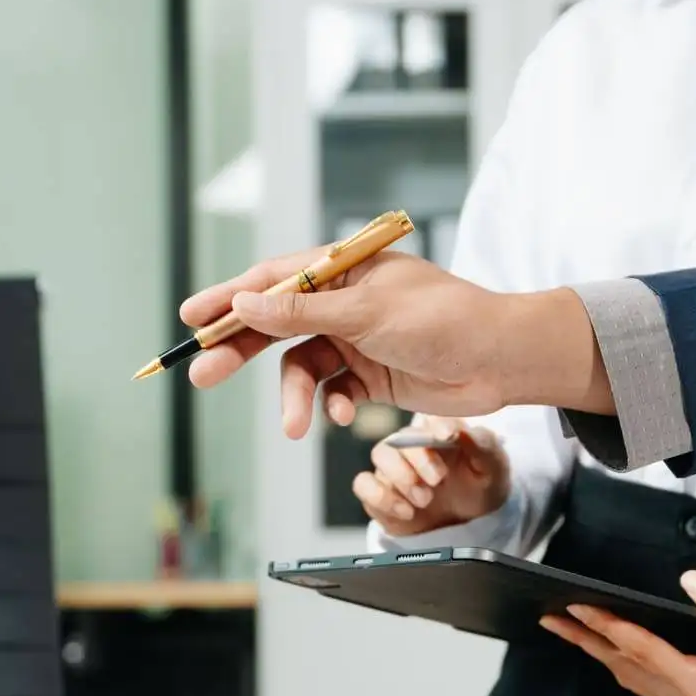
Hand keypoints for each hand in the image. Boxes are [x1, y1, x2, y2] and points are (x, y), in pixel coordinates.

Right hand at [178, 250, 611, 437]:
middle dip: (241, 350)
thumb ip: (304, 311)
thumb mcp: (368, 313)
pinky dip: (332, 406)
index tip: (193, 318)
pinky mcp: (372, 376)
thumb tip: (246, 303)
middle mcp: (345, 301)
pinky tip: (346, 417)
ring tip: (294, 426)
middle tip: (202, 374)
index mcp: (344, 268)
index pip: (274, 278)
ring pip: (304, 367)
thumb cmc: (444, 320)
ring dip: (297, 397)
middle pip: (277, 323)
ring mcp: (358, 339)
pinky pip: (334, 391)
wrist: (502, 361)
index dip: (231, 298)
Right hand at [353, 416, 511, 535]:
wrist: (471, 521)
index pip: (429, 418)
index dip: (435, 426)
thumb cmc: (481, 483)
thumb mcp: (494, 466)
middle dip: (418, 459)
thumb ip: (483, 446)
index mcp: (439, 430)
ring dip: (400, 477)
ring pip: (380, 456)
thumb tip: (463, 431)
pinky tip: (406, 511)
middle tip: (438, 480)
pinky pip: (364, 485)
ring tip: (424, 499)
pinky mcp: (380, 493)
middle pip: (399, 438)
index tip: (448, 437)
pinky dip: (382, 497)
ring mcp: (393, 468)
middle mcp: (412, 445)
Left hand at [540, 571, 695, 695]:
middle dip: (585, 641)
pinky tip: (606, 646)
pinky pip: (643, 683)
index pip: (642, 650)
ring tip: (567, 627)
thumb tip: (688, 581)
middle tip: (549, 617)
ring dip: (598, 652)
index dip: (608, 627)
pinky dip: (620, 661)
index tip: (577, 608)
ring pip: (629, 678)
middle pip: (624, 667)